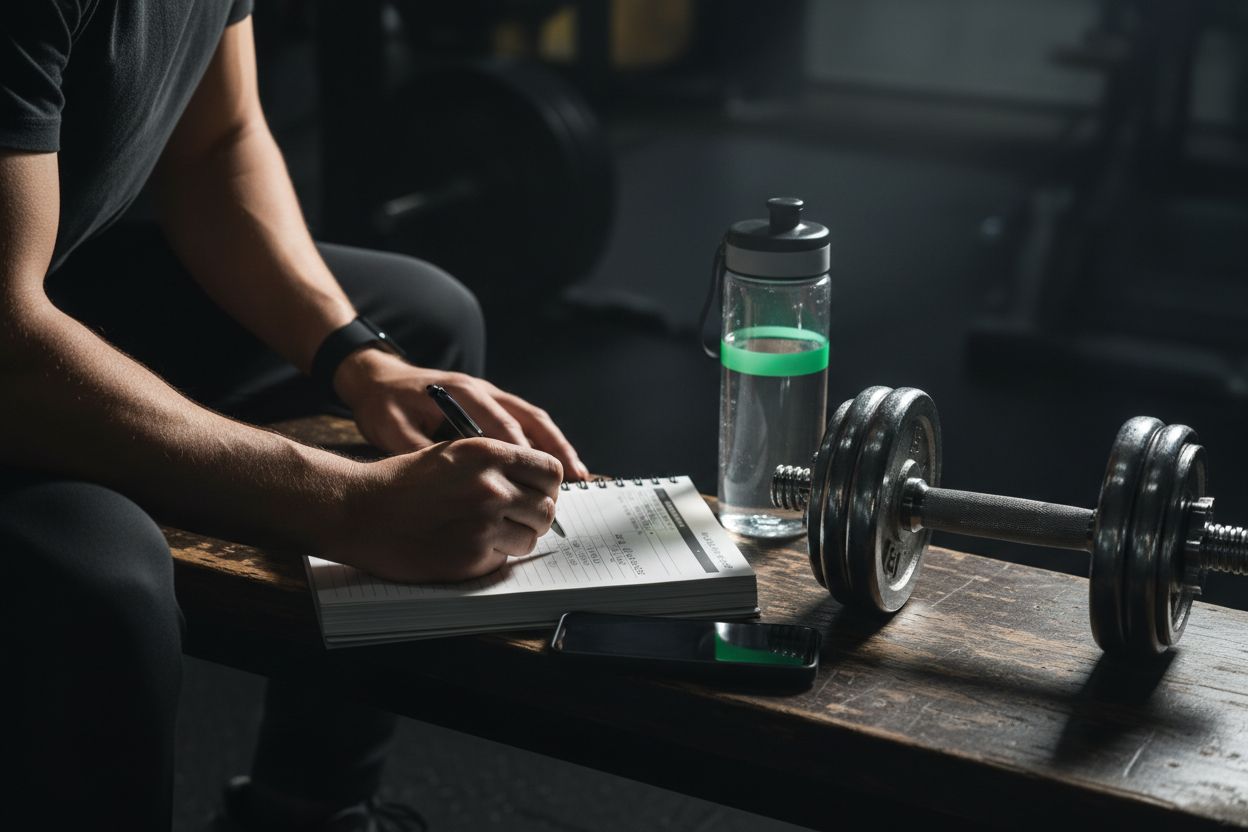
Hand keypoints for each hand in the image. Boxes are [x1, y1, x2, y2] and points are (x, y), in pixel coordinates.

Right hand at [325, 437, 562, 582]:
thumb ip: (498, 463)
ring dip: (513, 539)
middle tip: (514, 519)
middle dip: (534, 517)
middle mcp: (492, 487)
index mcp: (489, 453)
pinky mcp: (471, 557)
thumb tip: (539, 482)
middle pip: (547, 509)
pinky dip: (490, 557)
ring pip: (529, 538)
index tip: (538, 494)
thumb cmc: (405, 481)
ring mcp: (483, 524)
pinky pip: (502, 560)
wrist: (361, 510)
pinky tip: (462, 545)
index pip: (551, 471)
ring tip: (483, 532)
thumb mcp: (455, 452)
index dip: (548, 486)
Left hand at [334, 349, 590, 479]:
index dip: (523, 456)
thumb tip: (452, 481)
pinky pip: (528, 419)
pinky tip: (557, 463)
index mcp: (461, 393)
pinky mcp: (491, 401)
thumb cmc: (384, 405)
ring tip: (578, 474)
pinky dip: (546, 440)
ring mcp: (490, 393)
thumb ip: (421, 451)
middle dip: (554, 450)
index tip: (537, 485)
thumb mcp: (392, 430)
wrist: (376, 378)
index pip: (502, 425)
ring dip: (557, 445)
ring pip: (535, 418)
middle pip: (530, 418)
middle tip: (573, 480)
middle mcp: (483, 389)